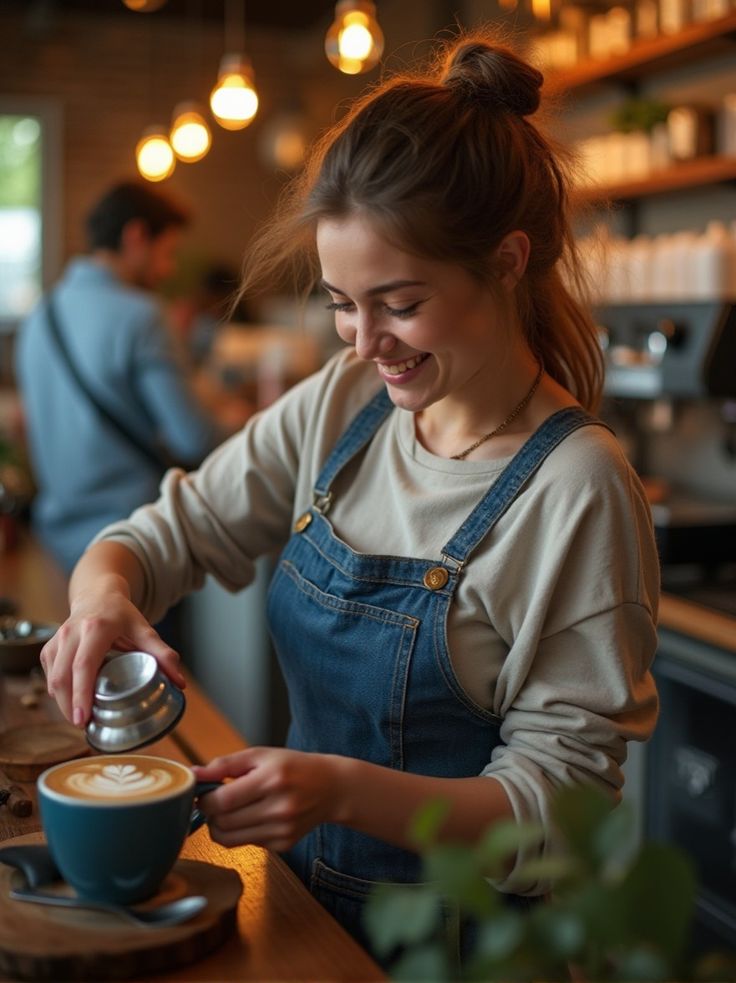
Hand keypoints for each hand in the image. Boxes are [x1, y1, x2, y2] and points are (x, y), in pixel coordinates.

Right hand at [41, 587, 183, 727]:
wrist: (98, 595)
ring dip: (63, 703)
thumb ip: (163, 654)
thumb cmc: (122, 615)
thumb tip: (180, 683)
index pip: (83, 665)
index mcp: (95, 628)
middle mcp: (71, 633)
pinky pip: (49, 676)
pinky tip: (73, 703)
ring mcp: (56, 641)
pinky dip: (59, 694)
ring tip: (80, 719)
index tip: (83, 718)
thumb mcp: (144, 629)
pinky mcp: (49, 649)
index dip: (81, 694)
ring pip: (52, 679)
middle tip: (84, 727)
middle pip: (62, 677)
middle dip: (69, 706)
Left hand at [193, 748, 346, 852]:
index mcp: (272, 779)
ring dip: (220, 827)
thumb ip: (225, 764)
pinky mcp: (284, 845)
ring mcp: (282, 830)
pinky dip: (241, 833)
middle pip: (223, 823)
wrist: (331, 788)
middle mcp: (279, 807)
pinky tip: (254, 817)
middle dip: (210, 814)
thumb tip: (194, 774)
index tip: (202, 794)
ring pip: (230, 840)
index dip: (203, 800)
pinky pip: (247, 845)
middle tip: (214, 802)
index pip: (223, 800)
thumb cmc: (294, 767)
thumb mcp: (261, 755)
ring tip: (229, 811)